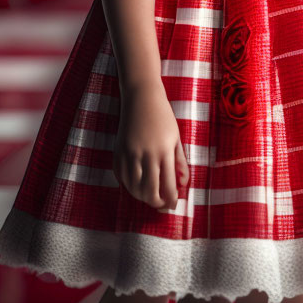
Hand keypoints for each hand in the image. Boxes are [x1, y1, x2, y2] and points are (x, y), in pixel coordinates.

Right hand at [112, 81, 189, 210]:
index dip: (171, 200)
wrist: (141, 98)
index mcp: (164, 152)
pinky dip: (129, 186)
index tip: (173, 204)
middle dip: (156, 203)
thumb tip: (183, 184)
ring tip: (150, 197)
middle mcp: (146, 155)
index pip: (167, 186)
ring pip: (134, 188)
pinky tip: (136, 186)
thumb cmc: (162, 116)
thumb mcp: (176, 137)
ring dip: (142, 197)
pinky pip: (122, 177)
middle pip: (149, 192)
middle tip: (161, 205)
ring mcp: (130, 154)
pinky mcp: (118, 152)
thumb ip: (180, 162)